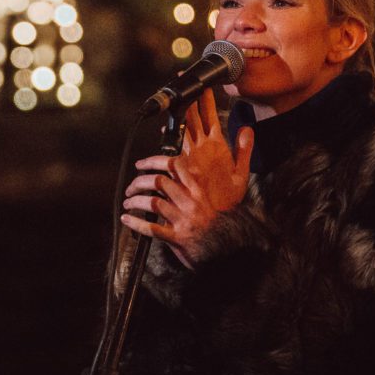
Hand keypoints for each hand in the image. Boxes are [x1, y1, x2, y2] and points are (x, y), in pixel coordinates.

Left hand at [119, 90, 253, 266]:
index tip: (141, 163)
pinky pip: (152, 229)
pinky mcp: (177, 237)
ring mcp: (183, 218)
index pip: (176, 163)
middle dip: (142, 178)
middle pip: (160, 178)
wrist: (228, 245)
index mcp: (201, 186)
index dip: (154, 159)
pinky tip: (127, 219)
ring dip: (137, 199)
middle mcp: (191, 198)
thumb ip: (242, 153)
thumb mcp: (240, 180)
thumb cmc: (230, 212)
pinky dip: (137, 224)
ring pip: (154, 202)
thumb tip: (246, 128)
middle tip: (133, 180)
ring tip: (129, 200)